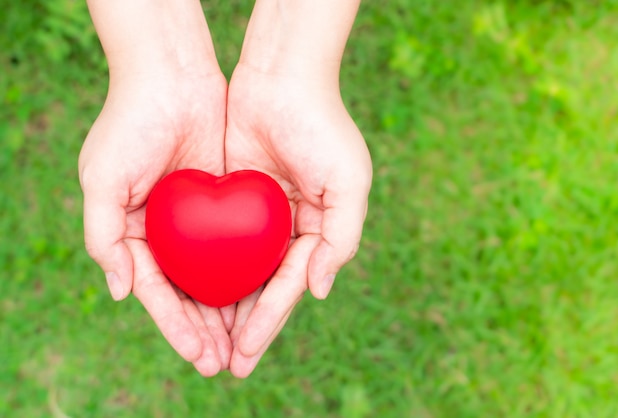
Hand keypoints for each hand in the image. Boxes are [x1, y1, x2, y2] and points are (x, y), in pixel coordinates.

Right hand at [78, 70, 233, 375]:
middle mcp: (168, 232)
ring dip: (230, 309)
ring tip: (247, 344)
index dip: (178, 327)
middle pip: (189, 292)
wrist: (171, 76)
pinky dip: (247, 270)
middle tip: (228, 364)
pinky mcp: (227, 199)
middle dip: (207, 330)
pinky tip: (263, 295)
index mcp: (134, 234)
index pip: (159, 293)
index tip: (201, 356)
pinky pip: (239, 243)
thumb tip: (120, 292)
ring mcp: (198, 218)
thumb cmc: (131, 124)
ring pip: (217, 274)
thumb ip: (103, 236)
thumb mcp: (102, 179)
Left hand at [224, 64, 371, 376]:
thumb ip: (342, 238)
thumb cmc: (322, 128)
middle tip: (224, 367)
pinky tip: (190, 294)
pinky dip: (206, 268)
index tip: (245, 354)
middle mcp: (287, 229)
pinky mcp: (230, 196)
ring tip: (204, 345)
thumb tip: (318, 290)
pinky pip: (216, 240)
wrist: (282, 78)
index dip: (268, 322)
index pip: (288, 287)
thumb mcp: (350, 183)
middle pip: (262, 288)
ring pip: (237, 271)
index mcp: (317, 231)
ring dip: (223, 308)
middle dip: (245, 328)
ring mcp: (257, 215)